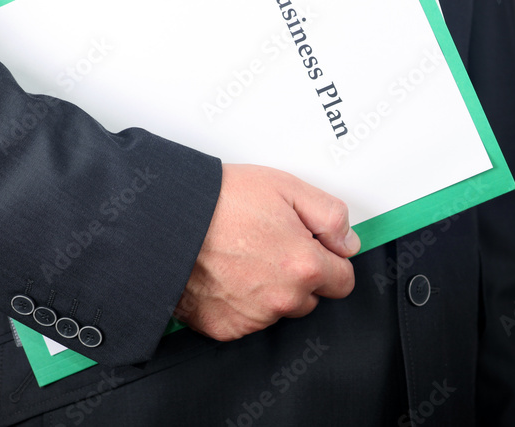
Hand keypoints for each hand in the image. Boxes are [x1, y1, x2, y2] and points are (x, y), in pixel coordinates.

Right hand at [174, 164, 359, 340]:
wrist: (166, 219)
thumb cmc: (218, 200)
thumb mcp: (286, 187)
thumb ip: (330, 215)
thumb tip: (347, 240)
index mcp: (304, 266)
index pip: (343, 281)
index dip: (327, 259)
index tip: (310, 247)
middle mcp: (282, 299)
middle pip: (309, 297)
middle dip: (296, 275)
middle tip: (266, 244)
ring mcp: (252, 318)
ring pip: (276, 310)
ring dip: (267, 290)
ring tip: (239, 254)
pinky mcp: (224, 327)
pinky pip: (245, 320)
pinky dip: (238, 302)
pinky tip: (223, 273)